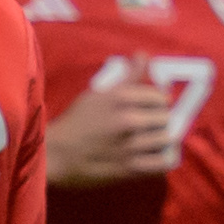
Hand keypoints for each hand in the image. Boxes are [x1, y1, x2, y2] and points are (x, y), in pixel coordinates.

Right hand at [47, 74, 175, 186]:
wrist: (56, 155)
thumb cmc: (76, 122)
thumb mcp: (98, 93)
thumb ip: (127, 76)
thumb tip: (144, 54)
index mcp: (121, 98)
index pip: (159, 97)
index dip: (159, 102)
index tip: (155, 107)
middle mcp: (129, 120)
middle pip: (165, 117)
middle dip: (161, 120)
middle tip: (154, 124)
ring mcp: (131, 145)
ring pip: (167, 138)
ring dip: (163, 138)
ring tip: (155, 139)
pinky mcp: (131, 168)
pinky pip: (163, 162)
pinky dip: (165, 158)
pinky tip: (157, 155)